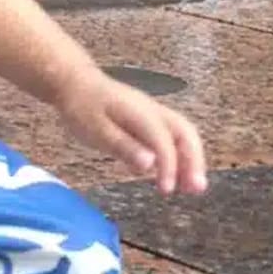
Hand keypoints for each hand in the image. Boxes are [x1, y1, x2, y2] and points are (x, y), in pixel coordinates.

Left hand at [59, 72, 207, 194]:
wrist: (75, 83)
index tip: (167, 190)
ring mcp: (153, 114)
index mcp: (140, 113)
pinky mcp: (149, 121)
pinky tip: (174, 175)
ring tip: (191, 186)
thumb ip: (123, 146)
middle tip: (197, 188)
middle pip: (185, 134)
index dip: (169, 166)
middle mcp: (153, 112)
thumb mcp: (96, 130)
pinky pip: (172, 137)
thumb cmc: (82, 107)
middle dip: (195, 161)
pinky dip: (179, 156)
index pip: (164, 141)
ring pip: (183, 135)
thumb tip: (149, 164)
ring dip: (191, 160)